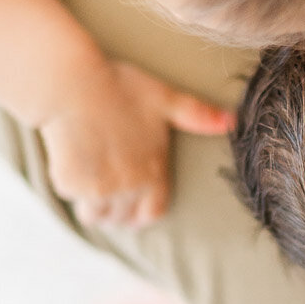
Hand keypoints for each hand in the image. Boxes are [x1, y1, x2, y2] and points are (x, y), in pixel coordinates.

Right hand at [39, 59, 234, 228]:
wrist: (73, 84)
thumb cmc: (120, 87)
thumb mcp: (165, 99)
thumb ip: (198, 115)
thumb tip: (234, 121)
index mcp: (153, 173)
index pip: (153, 213)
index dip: (143, 212)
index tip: (134, 206)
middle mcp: (128, 187)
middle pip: (123, 219)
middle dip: (117, 210)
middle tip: (109, 188)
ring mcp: (99, 189)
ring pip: (96, 216)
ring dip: (94, 206)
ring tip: (92, 182)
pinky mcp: (70, 184)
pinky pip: (72, 198)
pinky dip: (72, 188)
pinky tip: (73, 166)